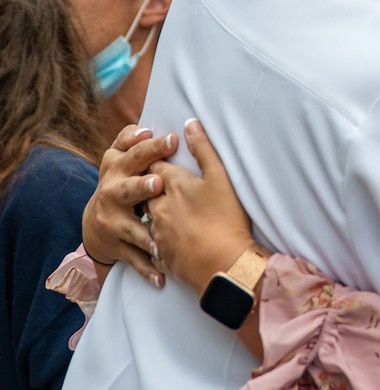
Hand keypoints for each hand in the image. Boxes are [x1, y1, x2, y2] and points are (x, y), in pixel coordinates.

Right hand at [81, 125, 177, 282]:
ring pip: (130, 227)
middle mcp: (110, 193)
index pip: (128, 153)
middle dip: (141, 186)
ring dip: (144, 232)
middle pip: (125, 188)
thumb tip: (146, 128)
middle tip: (159, 183)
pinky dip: (148, 268)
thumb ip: (131, 141)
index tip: (169, 140)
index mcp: (114, 167)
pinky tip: (162, 276)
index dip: (145, 146)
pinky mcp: (117, 246)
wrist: (95, 224)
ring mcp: (111, 222)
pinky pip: (135, 258)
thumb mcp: (120, 159)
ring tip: (159, 238)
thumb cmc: (120, 181)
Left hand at [146, 119, 254, 297]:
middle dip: (147, 183)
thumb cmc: (226, 218)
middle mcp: (158, 206)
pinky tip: (162, 238)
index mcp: (172, 184)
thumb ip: (203, 149)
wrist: (223, 265)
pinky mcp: (160, 253)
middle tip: (155, 181)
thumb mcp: (220, 178)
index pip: (155, 163)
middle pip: (144, 188)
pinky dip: (154, 237)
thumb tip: (190, 124)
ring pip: (145, 215)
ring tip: (159, 209)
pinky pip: (150, 242)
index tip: (161, 154)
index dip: (157, 157)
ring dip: (149, 210)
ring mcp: (157, 231)